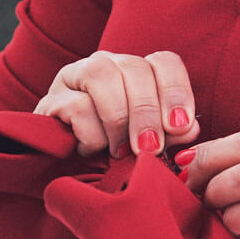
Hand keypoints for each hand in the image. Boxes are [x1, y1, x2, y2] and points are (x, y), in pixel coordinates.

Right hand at [35, 50, 199, 156]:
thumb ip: (169, 134)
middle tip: (151, 149)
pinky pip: (77, 105)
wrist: (63, 176)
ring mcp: (74, 78)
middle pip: (134, 67)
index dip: (176, 91)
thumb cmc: (111, 158)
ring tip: (120, 152)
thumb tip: (189, 127)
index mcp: (136, 73)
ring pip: (102, 74)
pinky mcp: (50, 100)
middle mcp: (106, 65)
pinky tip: (92, 151)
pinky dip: (92, 134)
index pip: (164, 62)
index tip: (181, 127)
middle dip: (147, 112)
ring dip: (118, 118)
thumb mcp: (145, 146)